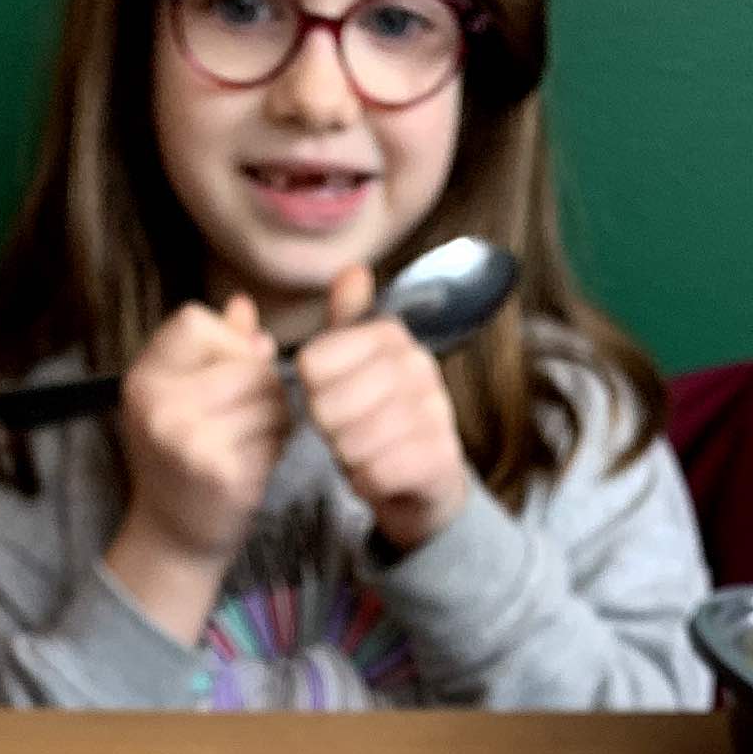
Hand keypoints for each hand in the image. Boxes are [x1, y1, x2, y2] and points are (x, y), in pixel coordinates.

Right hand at [116, 296, 289, 568]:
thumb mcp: (180, 397)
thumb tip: (244, 304)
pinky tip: (256, 463)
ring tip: (253, 438)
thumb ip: (214, 349)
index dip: (228, 342)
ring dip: (277, 418)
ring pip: (270, 398)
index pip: (196, 320)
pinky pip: (275, 437)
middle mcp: (159, 406)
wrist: (172, 538)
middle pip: (247, 363)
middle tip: (252, 416)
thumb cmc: (181, 460)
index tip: (229, 372)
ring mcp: (189, 440)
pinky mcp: (222, 472)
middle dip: (264, 386)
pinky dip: (276, 448)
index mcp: (143, 379)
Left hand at [297, 266, 470, 553]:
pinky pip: (376, 474)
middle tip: (349, 434)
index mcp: (389, 335)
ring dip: (349, 459)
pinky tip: (381, 476)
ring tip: (366, 454)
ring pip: (351, 443)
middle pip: (326, 407)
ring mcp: (434, 410)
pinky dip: (368, 483)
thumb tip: (352, 269)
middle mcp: (417, 364)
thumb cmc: (377, 417)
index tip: (333, 398)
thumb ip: (346, 321)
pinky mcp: (440, 456)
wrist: (423, 481)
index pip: (311, 364)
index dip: (312, 393)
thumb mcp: (355, 364)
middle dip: (329, 431)